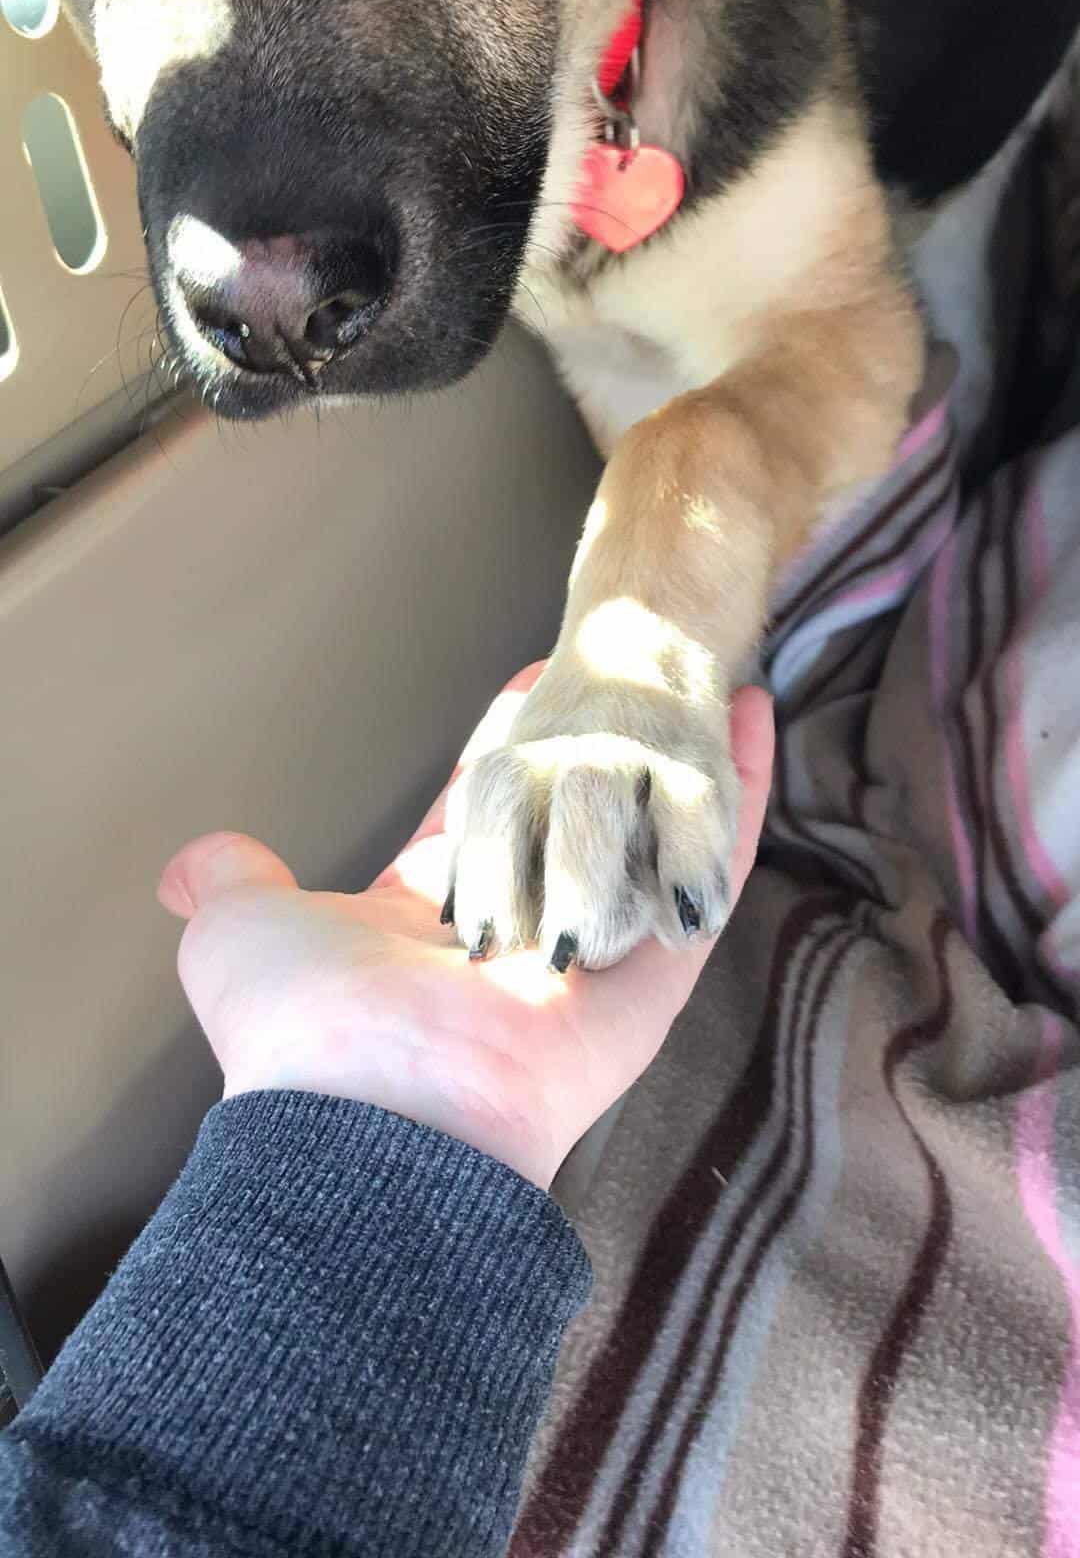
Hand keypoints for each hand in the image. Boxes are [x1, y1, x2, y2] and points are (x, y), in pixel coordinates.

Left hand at [159, 667, 773, 1190]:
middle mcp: (515, 936)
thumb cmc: (306, 1023)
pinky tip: (756, 716)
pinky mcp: (659, 973)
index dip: (500, 754)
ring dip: (685, 760)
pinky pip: (708, 868)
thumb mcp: (244, 932)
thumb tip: (190, 866)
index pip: (479, 818)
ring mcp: (593, 953)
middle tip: (622, 669)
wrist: (376, 1114)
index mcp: (427, 922)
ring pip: (651, 837)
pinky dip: (739, 793)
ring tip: (710, 677)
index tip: (524, 689)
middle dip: (597, 748)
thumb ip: (233, 885)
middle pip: (572, 820)